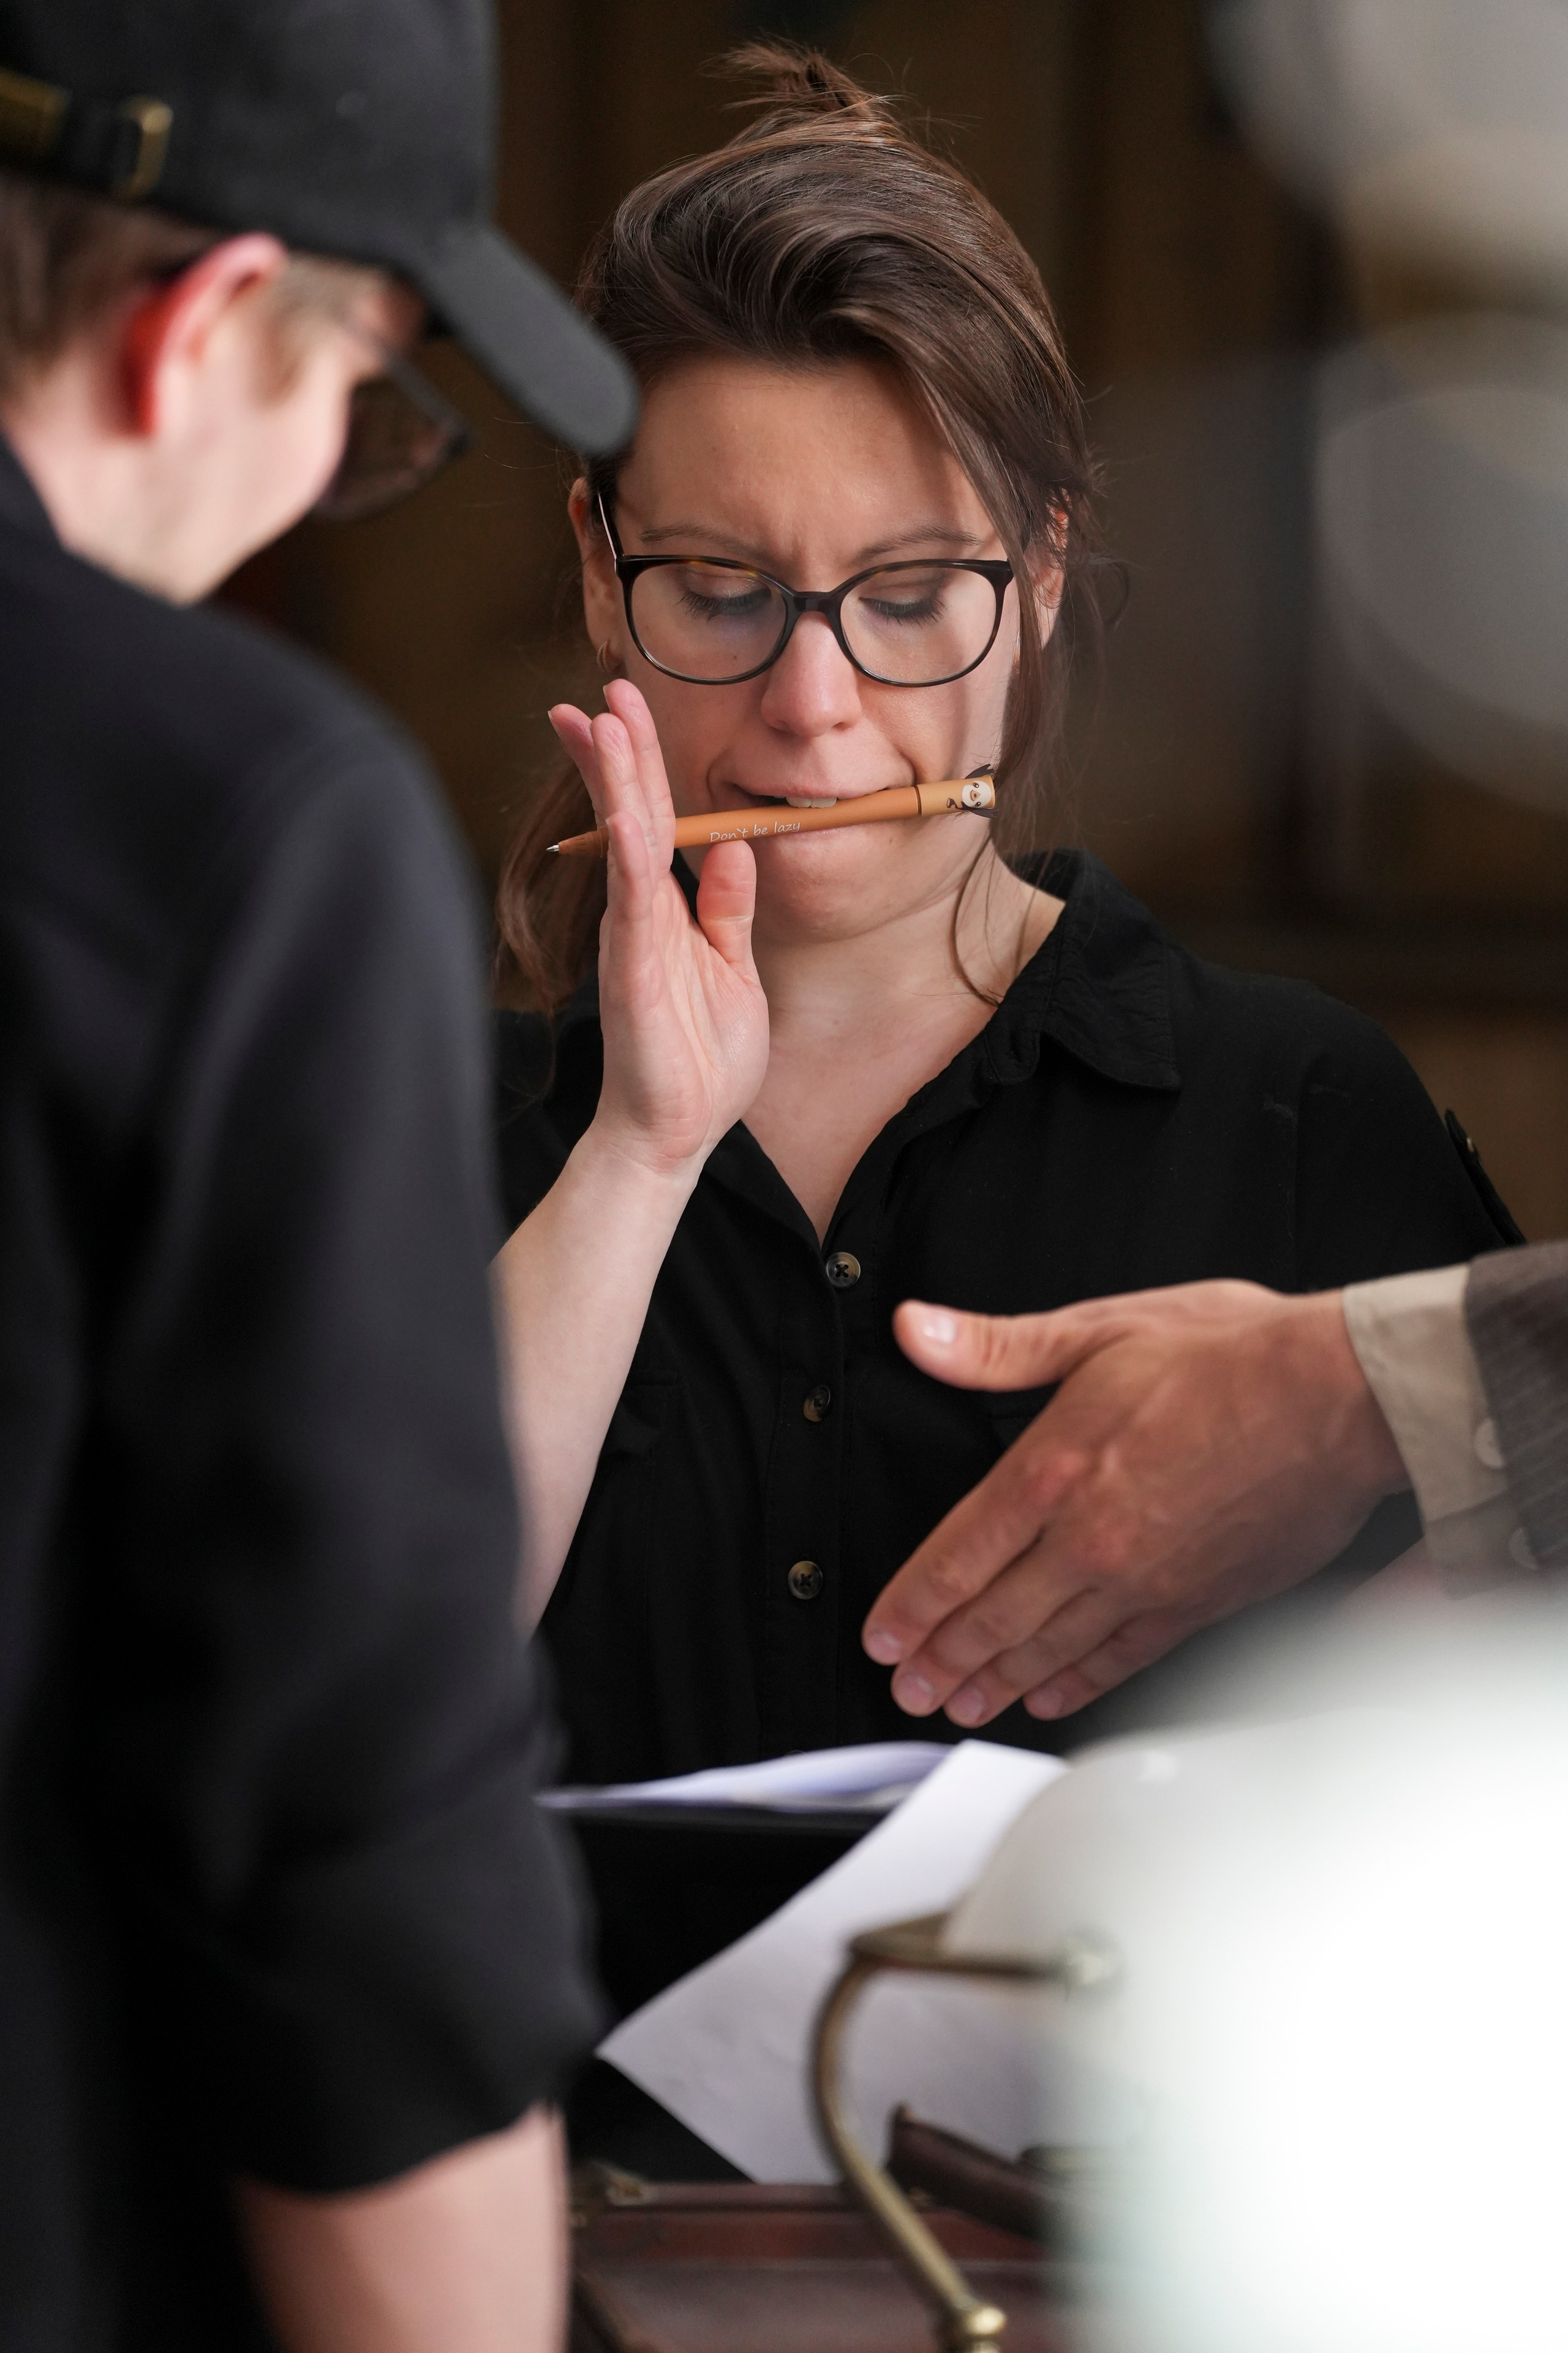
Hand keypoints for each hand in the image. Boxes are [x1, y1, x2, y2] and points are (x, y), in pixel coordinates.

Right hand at [550, 680, 768, 1179]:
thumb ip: (730, 909)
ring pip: (624, 844)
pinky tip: (627, 818)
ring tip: (600, 722)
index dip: (638, 765)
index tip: (621, 709)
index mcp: (667, 910)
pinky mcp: (634, 972)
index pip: (651, 821)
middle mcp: (640, 915)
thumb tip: (737, 843)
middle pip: (629, 815)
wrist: (676, 1134)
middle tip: (603, 690)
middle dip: (616, 750)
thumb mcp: (733, 968)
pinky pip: (634, 904)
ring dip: (614, 783)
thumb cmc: (700, 1061)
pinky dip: (631, 858)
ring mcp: (633, 940)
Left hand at [861, 1281, 1408, 1726]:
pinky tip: (1050, 1696)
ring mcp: (1145, 1580)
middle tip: (907, 1687)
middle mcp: (1091, 1538)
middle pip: (993, 1618)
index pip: (958, 1555)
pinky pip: (1121, 1657)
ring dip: (995, 1682)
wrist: (1342, 1399)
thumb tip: (919, 1330)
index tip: (882, 1635)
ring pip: (1049, 1648)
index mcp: (1055, 1469)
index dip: (912, 1604)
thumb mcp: (1101, 1327)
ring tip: (958, 1704)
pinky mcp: (1197, 1602)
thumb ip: (999, 1344)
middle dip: (941, 1659)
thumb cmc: (1234, 1355)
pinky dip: (1078, 1682)